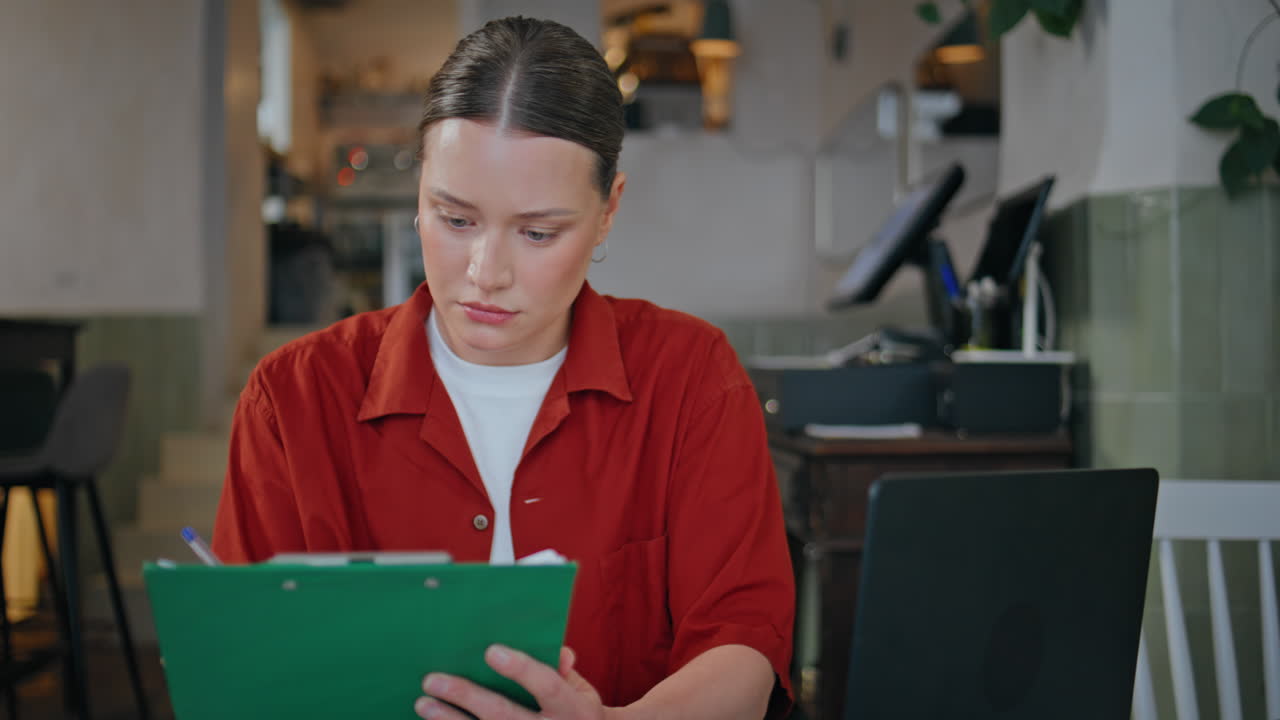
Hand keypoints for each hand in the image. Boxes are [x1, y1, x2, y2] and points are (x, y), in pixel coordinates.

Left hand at [415, 645, 610, 719]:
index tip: (491, 651)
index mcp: (574, 710)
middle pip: (503, 715)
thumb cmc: (576, 713)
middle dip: (467, 696)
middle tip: (433, 679)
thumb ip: (565, 672)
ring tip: (423, 703)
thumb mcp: (582, 692)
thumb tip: (558, 652)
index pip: (549, 686)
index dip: (522, 670)